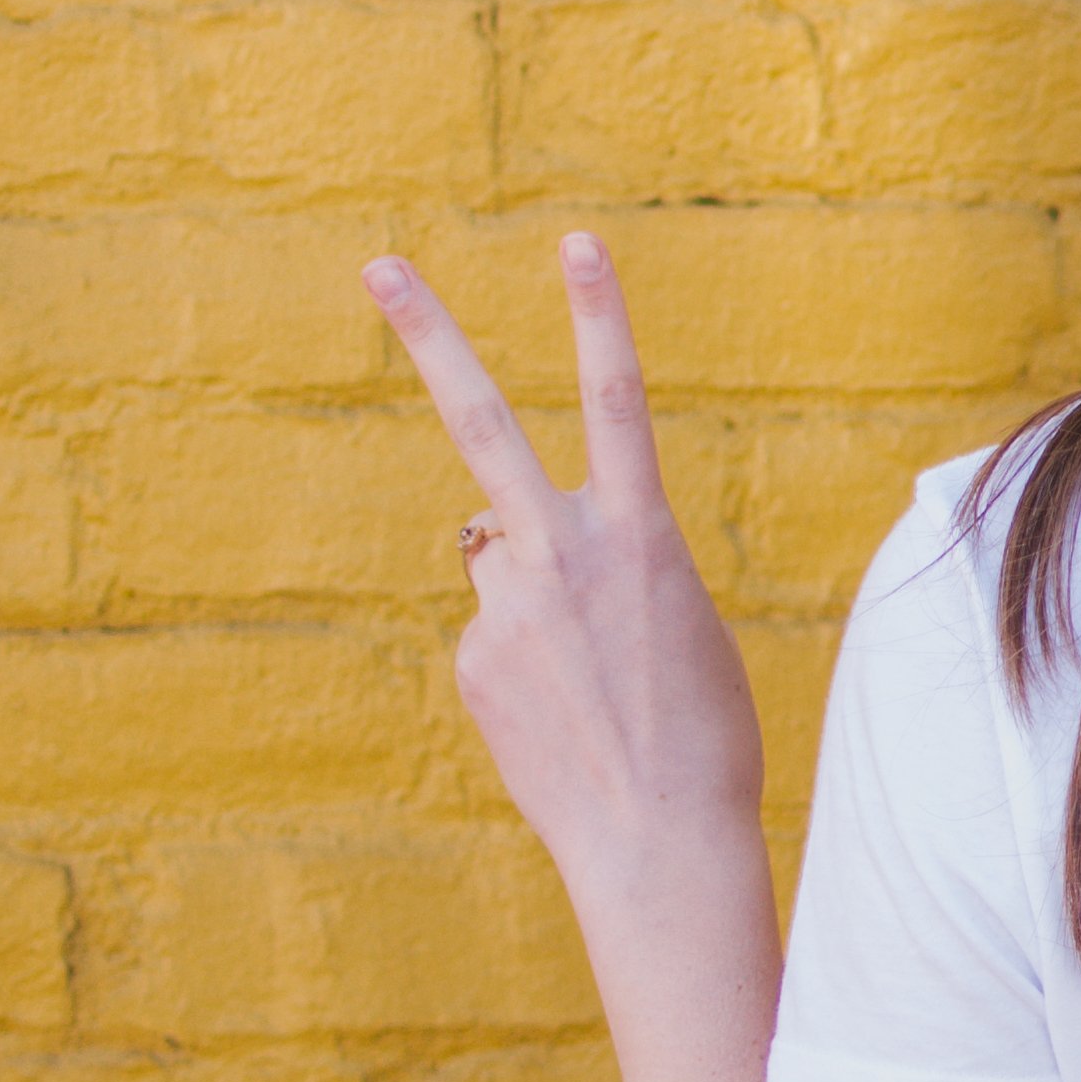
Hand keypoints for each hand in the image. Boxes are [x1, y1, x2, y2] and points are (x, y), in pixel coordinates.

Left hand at [365, 233, 762, 893]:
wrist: (663, 840)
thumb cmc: (702, 732)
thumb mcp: (678, 621)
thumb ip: (595, 561)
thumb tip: (493, 544)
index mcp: (642, 535)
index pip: (619, 399)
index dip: (599, 316)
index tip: (576, 241)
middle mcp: (561, 553)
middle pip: (483, 421)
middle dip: (430, 336)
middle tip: (379, 263)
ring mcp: (503, 608)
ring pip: (502, 561)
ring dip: (538, 599)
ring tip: (590, 679)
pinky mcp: (471, 662)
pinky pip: (494, 634)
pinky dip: (526, 665)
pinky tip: (562, 718)